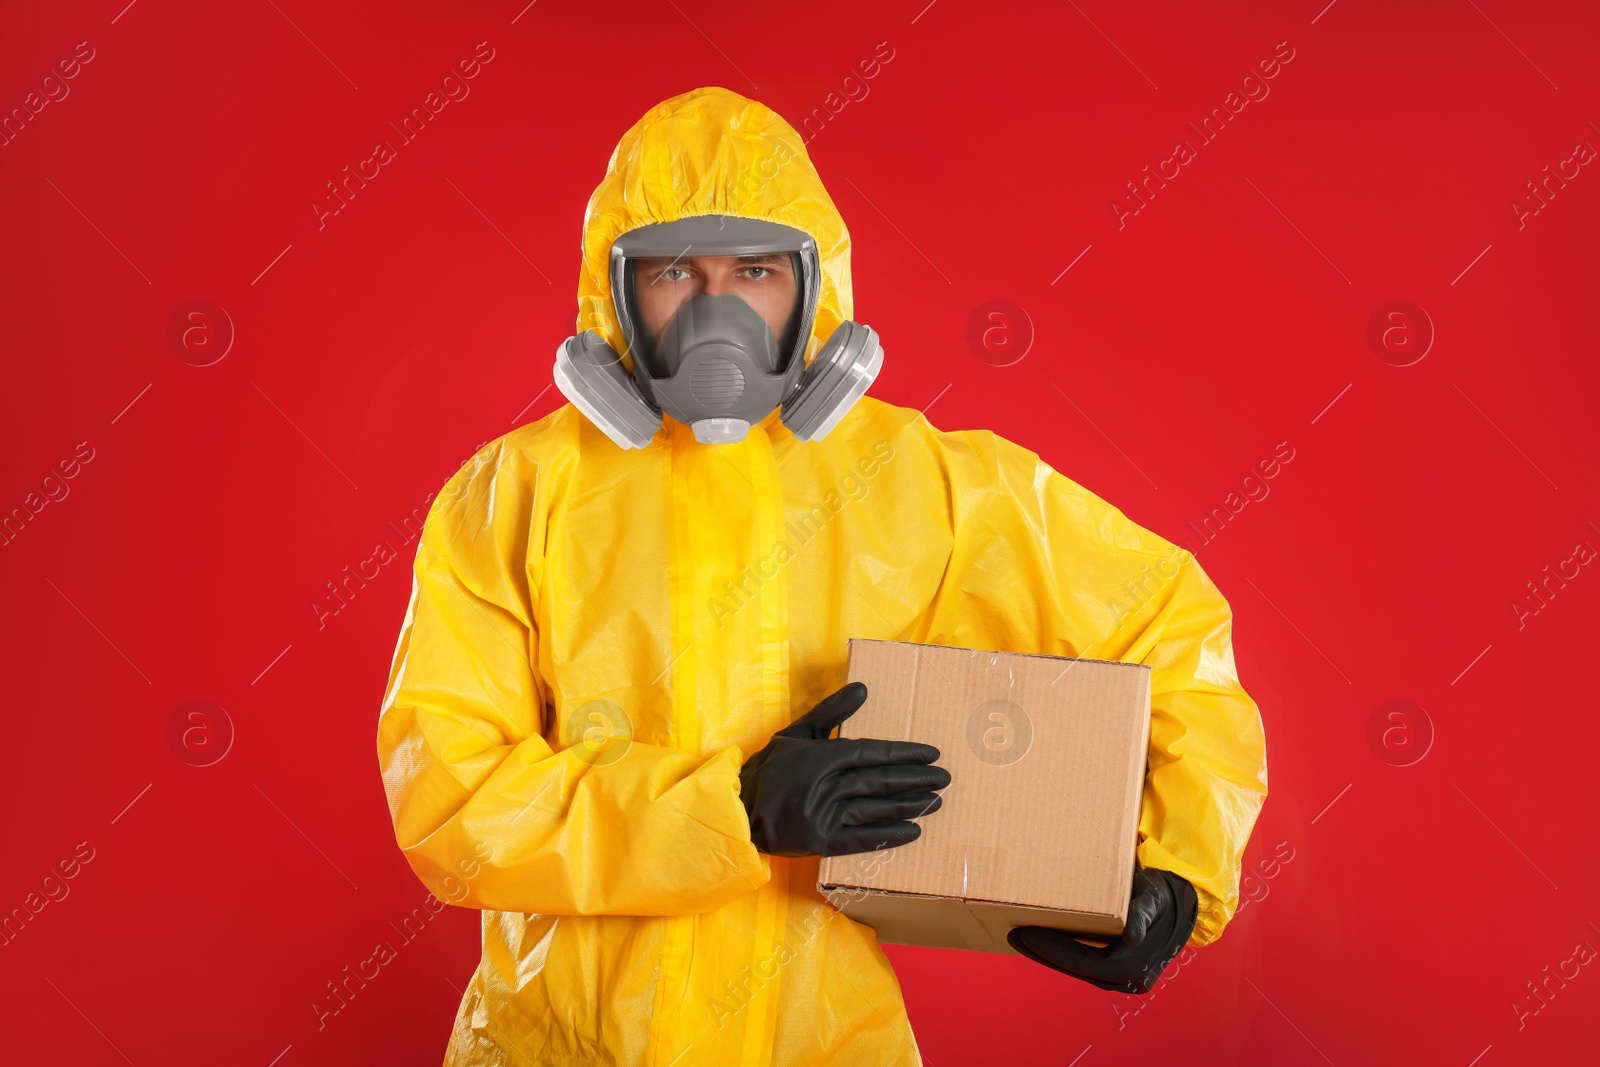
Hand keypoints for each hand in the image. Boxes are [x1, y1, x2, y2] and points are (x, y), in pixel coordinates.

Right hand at [739, 682, 950, 856]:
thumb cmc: (769, 768)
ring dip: (908, 805)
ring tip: (936, 802)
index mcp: (821, 757)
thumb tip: (862, 687)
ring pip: (875, 808)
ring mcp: (823, 815)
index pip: (872, 753)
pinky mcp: (821, 841)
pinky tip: (913, 831)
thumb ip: (831, 712)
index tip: (932, 754)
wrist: (739, 810)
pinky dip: (888, 836)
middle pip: (879, 781)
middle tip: (945, 778)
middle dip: (916, 779)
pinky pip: (860, 840)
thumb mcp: (796, 732)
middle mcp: (825, 786)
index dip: (904, 754)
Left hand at [1007, 868, 1197, 993]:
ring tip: (1021, 938)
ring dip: (1049, 956)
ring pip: (1079, 969)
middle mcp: (1131, 978)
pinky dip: (1062, 954)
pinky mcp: (1117, 970)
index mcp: (1137, 964)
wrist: (1180, 904)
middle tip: (1014, 934)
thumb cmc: (1161, 895)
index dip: (1054, 950)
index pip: (1086, 962)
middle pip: (1078, 968)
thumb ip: (1142, 914)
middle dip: (1045, 953)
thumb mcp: (1152, 898)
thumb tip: (1132, 937)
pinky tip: (1040, 943)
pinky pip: (1085, 964)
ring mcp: (1124, 977)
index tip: (1026, 933)